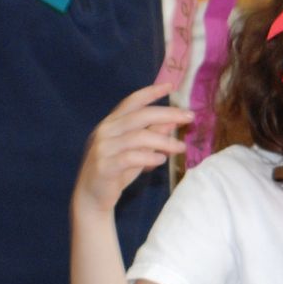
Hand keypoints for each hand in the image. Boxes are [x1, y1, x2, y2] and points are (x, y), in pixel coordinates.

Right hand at [75, 86, 192, 212]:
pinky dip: (149, 157)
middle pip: (140, 116)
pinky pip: (131, 157)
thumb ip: (153, 134)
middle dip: (168, 114)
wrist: (92, 197)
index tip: (171, 86)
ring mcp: (103, 148)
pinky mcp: (104, 166)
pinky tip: (161, 161)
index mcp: (111, 123)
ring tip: (181, 148)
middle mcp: (105, 131)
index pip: (131, 102)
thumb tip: (173, 120)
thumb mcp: (138, 150)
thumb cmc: (117, 171)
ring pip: (139, 137)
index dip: (150, 92)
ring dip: (164, 141)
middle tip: (190, 116)